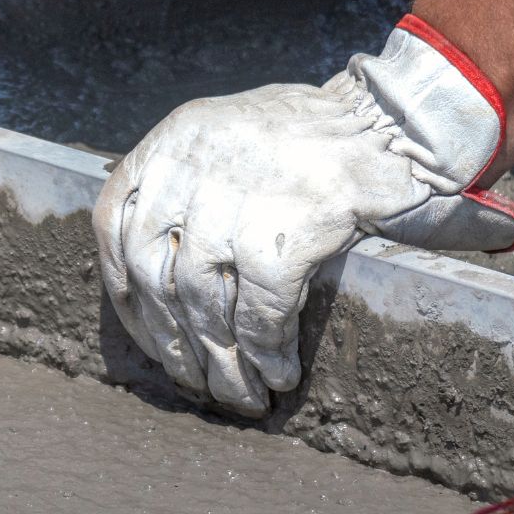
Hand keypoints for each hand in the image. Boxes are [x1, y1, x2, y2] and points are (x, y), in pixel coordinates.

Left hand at [92, 16, 513, 415]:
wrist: (400, 117)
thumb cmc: (321, 137)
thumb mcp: (233, 138)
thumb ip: (191, 188)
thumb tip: (159, 283)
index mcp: (175, 138)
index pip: (113, 223)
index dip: (124, 289)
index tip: (146, 332)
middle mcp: (192, 163)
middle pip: (154, 273)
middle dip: (174, 340)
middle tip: (199, 383)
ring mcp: (237, 196)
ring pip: (202, 300)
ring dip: (222, 360)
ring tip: (242, 396)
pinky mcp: (286, 229)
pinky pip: (260, 310)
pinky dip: (266, 350)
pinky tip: (279, 374)